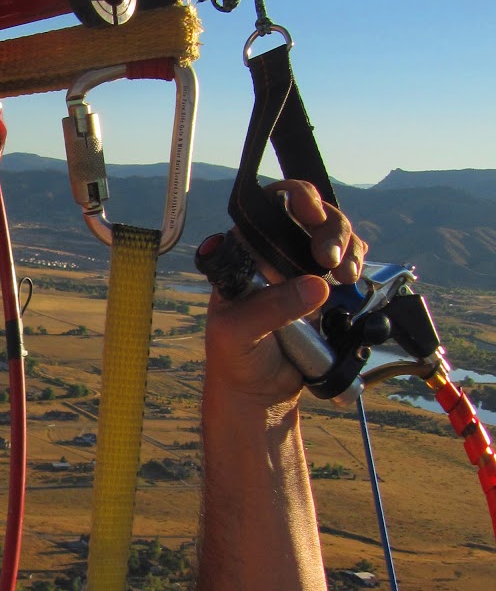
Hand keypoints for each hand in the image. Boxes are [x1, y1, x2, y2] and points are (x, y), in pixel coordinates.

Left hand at [203, 181, 367, 407]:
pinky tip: (352, 276)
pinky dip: (356, 261)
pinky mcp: (324, 288)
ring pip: (333, 234)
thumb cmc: (235, 359)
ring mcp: (300, 269)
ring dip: (349, 246)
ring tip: (347, 274)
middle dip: (330, 228)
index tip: (312, 214)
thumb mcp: (239, 334)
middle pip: (309, 215)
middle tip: (332, 258)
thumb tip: (316, 285)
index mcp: (244, 254)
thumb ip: (272, 309)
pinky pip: (347, 260)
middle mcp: (272, 254)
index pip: (268, 207)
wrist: (259, 392)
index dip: (294, 199)